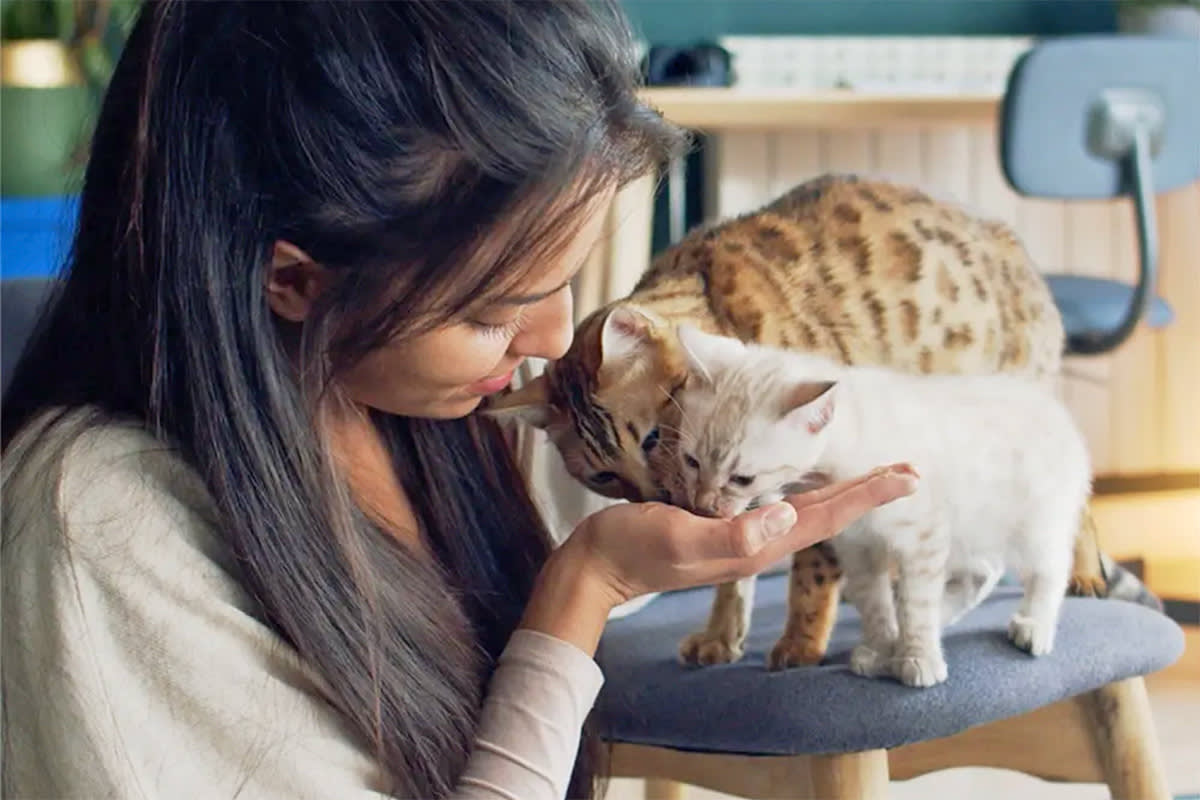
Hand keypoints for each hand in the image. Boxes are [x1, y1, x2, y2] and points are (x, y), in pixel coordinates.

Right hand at [571, 464, 918, 606]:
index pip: (824, 516)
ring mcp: (740, 535)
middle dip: (868, 490)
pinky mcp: (721, 525)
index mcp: (755, 545)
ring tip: (874, 474)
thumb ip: (731, 535)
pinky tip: (805, 481)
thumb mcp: (680, 538)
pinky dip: (803, 489)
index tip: (908, 476)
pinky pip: (776, 504)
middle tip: (910, 470)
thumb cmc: (632, 548)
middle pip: (825, 513)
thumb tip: (783, 518)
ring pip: (805, 509)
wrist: (597, 565)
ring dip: (843, 491)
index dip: (867, 495)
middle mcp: (756, 541)